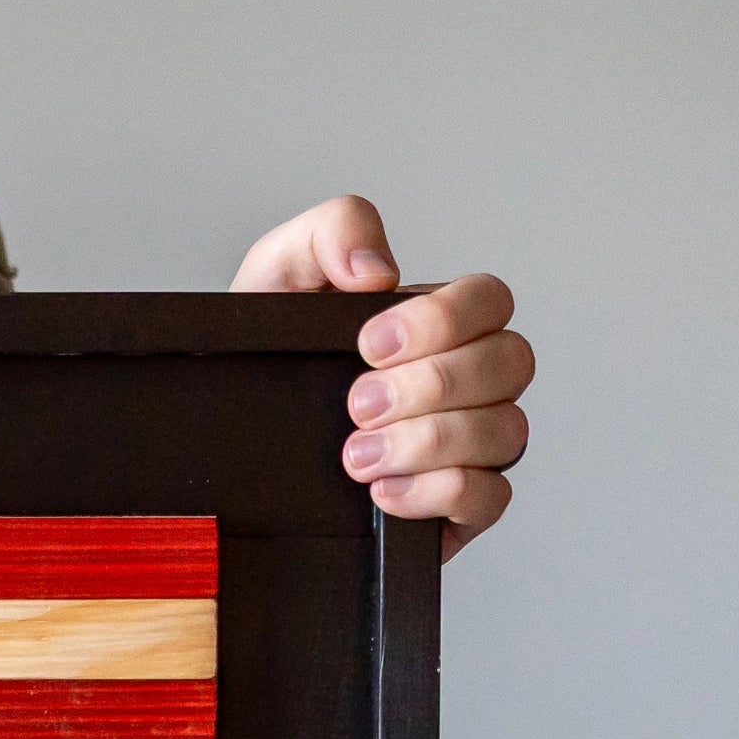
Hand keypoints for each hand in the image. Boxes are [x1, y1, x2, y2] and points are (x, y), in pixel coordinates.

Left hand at [233, 196, 529, 556]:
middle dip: (432, 384)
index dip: (444, 320)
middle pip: (510, 364)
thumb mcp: (278, 274)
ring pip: (505, 432)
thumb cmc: (268, 358)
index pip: (491, 301)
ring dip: (428, 442)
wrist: (228, 441)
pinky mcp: (455, 505)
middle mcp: (468, 379)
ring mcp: (471, 443)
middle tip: (356, 405)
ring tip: (355, 456)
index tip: (369, 344)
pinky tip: (380, 493)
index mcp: (438, 321)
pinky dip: (438, 493)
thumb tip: (378, 269)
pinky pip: (490, 498)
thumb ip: (332, 233)